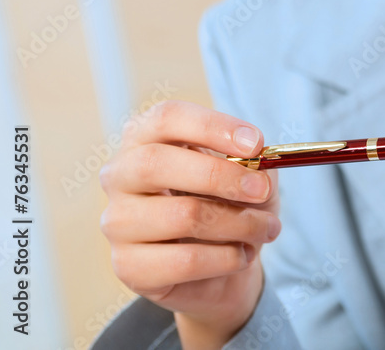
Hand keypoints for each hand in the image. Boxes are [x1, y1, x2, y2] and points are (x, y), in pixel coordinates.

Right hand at [100, 101, 280, 348]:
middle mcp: (121, 176)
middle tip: (262, 190)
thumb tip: (258, 169)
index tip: (255, 144)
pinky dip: (227, 258)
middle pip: (157, 162)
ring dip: (239, 224)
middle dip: (222, 176)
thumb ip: (252, 164)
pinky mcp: (129, 266)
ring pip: (181, 216)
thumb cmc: (227, 204)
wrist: (219, 267)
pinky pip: (185, 260)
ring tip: (267, 228)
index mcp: (146, 138)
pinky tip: (243, 255)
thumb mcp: (247, 174)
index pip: (167, 118)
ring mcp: (117, 223)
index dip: (213, 127)